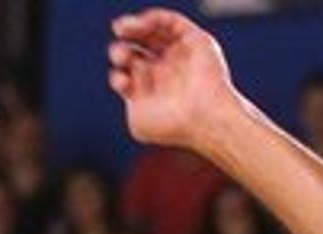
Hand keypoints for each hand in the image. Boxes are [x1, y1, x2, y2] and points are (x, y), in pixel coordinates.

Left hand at [107, 12, 246, 156]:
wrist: (203, 118)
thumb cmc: (173, 126)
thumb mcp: (138, 121)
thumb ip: (127, 101)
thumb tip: (123, 76)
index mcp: (155, 93)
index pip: (130, 76)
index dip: (119, 75)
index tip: (122, 82)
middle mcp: (167, 72)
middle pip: (137, 52)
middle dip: (122, 52)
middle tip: (121, 55)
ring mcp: (181, 55)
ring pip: (152, 32)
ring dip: (133, 28)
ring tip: (120, 29)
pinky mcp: (194, 39)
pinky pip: (169, 20)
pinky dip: (151, 19)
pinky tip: (138, 25)